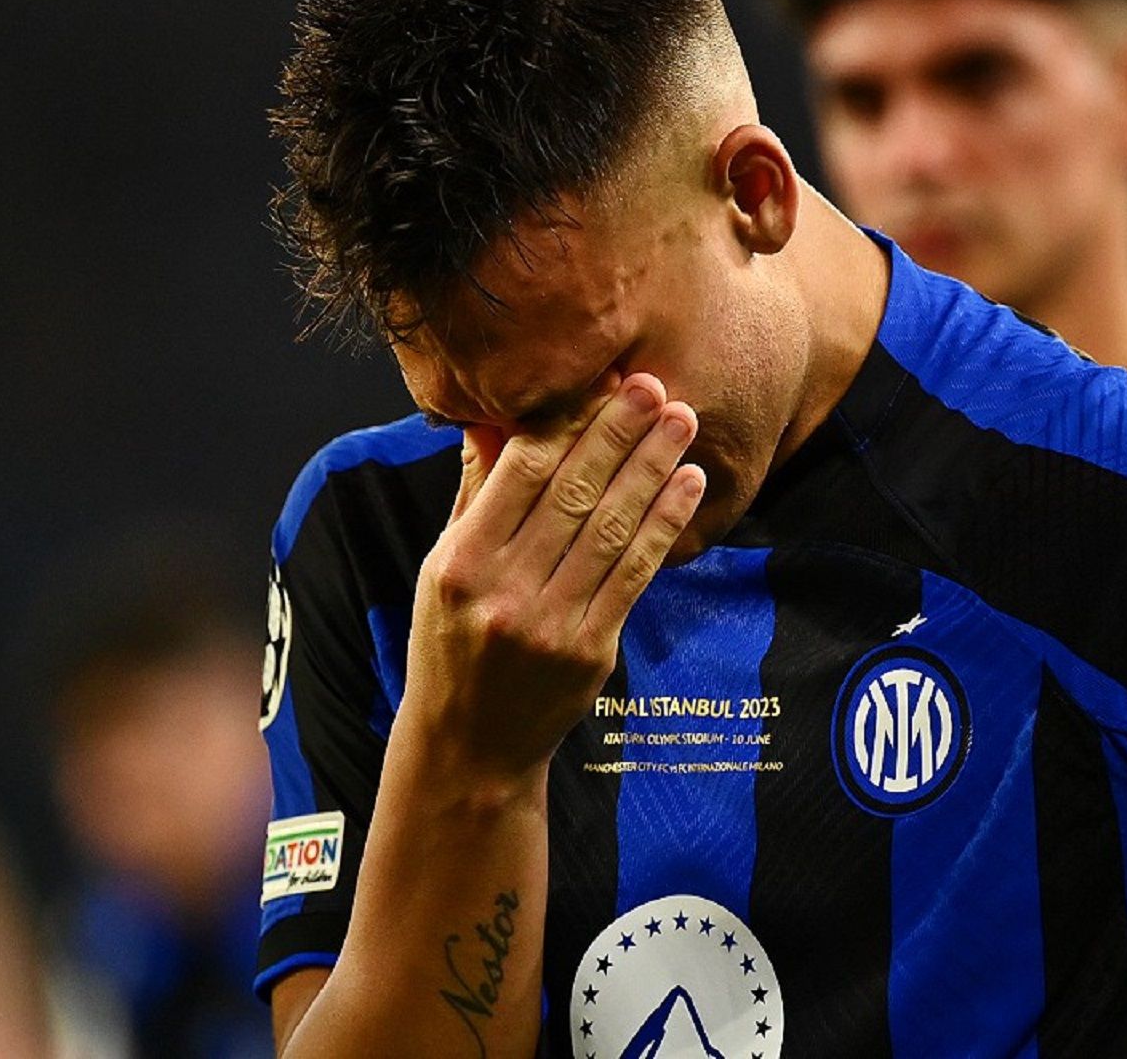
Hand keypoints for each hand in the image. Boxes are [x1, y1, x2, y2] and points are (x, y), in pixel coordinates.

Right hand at [401, 373, 705, 781]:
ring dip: (652, 468)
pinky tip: (686, 483)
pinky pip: (635, 574)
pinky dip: (664, 524)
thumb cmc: (450, 645)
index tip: (603, 380)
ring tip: (681, 420)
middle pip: (573, 493)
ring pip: (612, 528)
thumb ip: (474, 495)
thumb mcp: (440, 569)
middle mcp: (503, 591)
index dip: (566, 420)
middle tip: (655, 384)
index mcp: (459, 563)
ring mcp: (550, 624)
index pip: (519, 472)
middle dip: (619, 431)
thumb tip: (494, 417)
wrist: (469, 747)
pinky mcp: (591, 650)